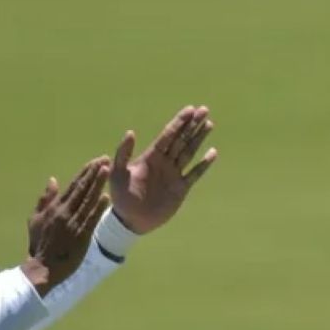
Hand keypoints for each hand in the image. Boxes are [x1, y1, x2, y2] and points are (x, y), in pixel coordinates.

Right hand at [23, 156, 110, 295]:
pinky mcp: (81, 236)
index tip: (95, 161)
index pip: (73, 185)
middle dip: (94, 173)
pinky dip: (98, 208)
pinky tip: (106, 197)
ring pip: (87, 200)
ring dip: (98, 184)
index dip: (85, 172)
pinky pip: (91, 219)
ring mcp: (73, 224)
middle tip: (106, 159)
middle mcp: (64, 212)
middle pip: (82, 188)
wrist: (43, 267)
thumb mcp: (35, 218)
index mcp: (55, 207)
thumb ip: (45, 199)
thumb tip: (53, 180)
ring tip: (107, 170)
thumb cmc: (39, 243)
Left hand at [107, 105, 218, 234]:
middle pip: (182, 139)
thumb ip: (123, 153)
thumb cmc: (120, 196)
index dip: (179, 122)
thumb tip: (131, 132)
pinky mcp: (180, 189)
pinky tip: (213, 152)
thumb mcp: (117, 173)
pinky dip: (204, 164)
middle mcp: (164, 162)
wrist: (130, 220)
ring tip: (209, 123)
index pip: (168, 135)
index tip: (190, 110)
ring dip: (199, 138)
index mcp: (150, 156)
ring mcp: (174, 175)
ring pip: (189, 151)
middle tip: (204, 109)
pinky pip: (195, 174)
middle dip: (193, 124)